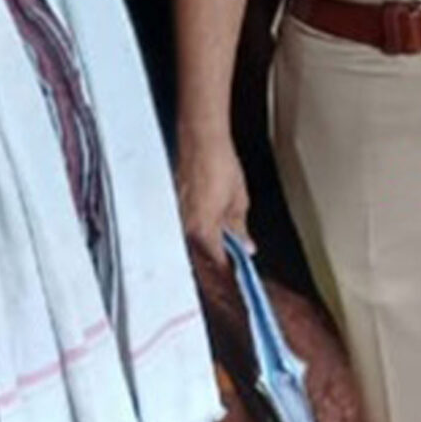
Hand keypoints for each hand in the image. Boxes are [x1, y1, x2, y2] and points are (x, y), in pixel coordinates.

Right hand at [176, 134, 252, 268]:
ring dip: (208, 252)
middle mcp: (185, 227)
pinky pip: (188, 230)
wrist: (201, 141)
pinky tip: (211, 234)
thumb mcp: (239, 201)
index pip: (217, 262)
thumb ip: (239, 229)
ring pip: (193, 245)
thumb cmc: (219, 165)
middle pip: (202, 257)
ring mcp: (177, 217)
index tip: (239, 280)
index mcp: (203, 229)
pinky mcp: (175, 207)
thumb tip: (245, 247)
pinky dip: (200, 236)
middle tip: (232, 273)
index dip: (230, 274)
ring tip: (225, 254)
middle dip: (217, 267)